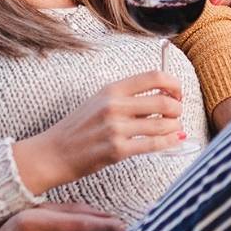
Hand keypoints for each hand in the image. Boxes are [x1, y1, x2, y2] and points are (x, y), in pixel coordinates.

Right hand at [14, 71, 185, 192]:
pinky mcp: (117, 149)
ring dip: (175, 127)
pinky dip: (169, 142)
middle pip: (164, 101)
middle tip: (178, 115)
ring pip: (163, 124)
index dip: (174, 84)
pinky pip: (154, 144)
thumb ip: (126, 97)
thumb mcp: (98, 101)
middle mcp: (114, 105)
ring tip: (174, 129)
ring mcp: (115, 128)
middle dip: (178, 109)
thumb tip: (163, 97)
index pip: (154, 77)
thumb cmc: (78, 128)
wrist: (52, 153)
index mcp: (111, 89)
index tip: (178, 94)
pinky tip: (173, 141)